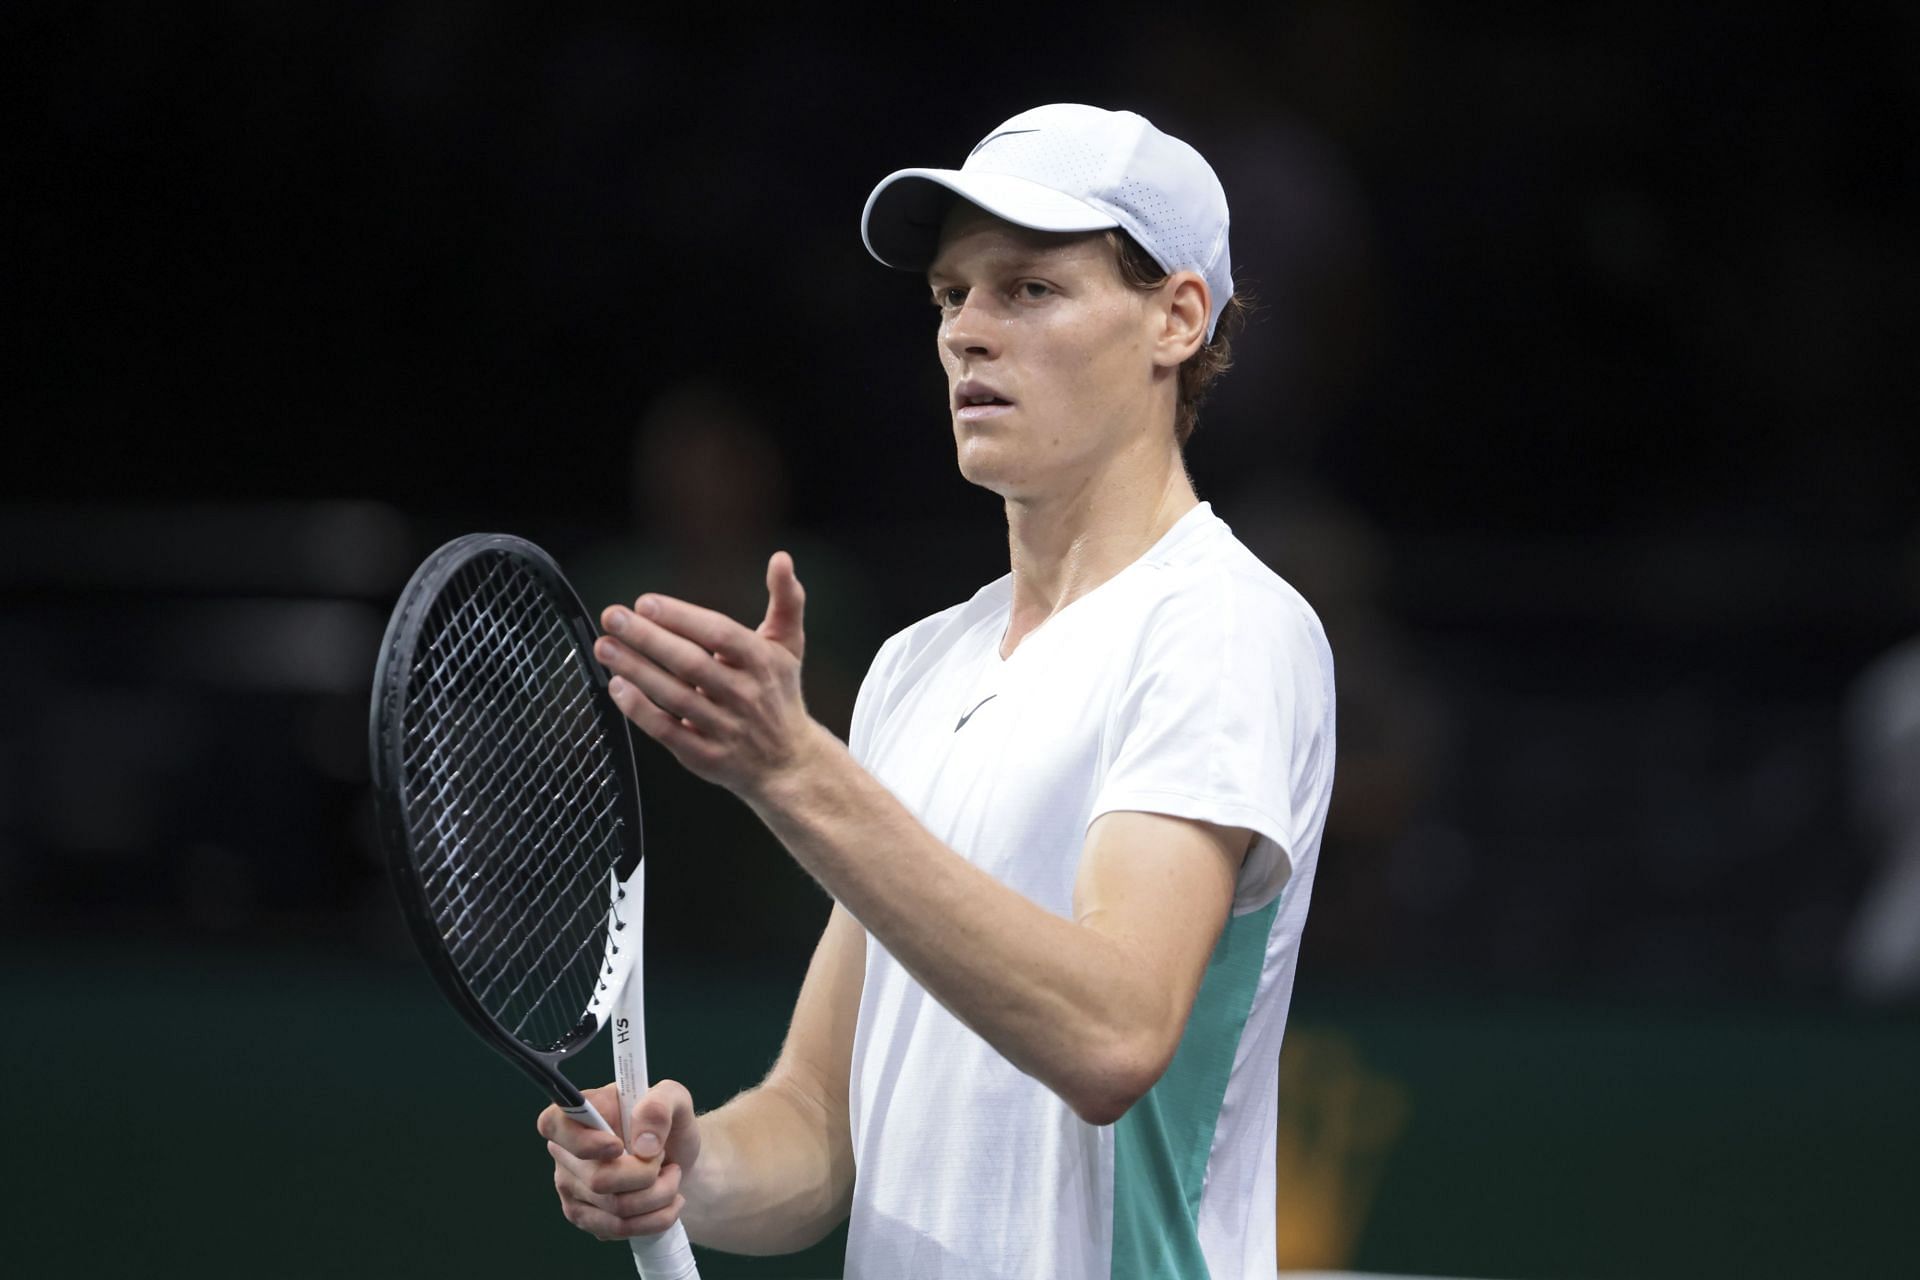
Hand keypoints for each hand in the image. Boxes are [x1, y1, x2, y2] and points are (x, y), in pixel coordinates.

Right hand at [539, 1079, 701, 1241]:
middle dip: (647, 1174)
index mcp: (581, 1111)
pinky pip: (618, 1228)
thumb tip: (643, 1146)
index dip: (582, 1141)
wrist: (678, 1161)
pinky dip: (655, 1218)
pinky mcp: (584, 1217)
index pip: (553, 1124)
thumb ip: (660, 1106)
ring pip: (615, 1208)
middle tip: (663, 1159)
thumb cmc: (668, 1125)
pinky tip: (665, 1201)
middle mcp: (566, 1151)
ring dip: (658, 1196)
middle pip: (599, 1179)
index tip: (619, 1146)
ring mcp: (571, 1187)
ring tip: (671, 1177)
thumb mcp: (675, 1098)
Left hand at [595, 551, 822, 797]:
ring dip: (635, 670)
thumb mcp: (789, 645)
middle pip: (691, 664)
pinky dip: (640, 710)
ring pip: (674, 696)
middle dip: (648, 638)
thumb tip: (782, 557)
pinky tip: (617, 686)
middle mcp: (746, 695)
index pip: (720, 635)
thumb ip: (785, 600)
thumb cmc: (779, 692)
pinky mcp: (706, 756)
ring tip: (604, 646)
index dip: (682, 618)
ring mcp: (726, 728)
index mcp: (764, 662)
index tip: (645, 602)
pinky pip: (667, 731)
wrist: (788, 762)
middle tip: (612, 617)